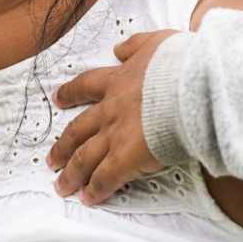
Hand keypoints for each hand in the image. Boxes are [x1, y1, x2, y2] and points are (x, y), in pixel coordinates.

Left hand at [47, 29, 177, 204]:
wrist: (191, 86)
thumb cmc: (180, 64)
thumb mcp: (156, 42)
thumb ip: (135, 45)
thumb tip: (118, 48)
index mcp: (118, 80)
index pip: (87, 86)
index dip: (71, 93)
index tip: (59, 99)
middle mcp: (111, 109)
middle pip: (78, 130)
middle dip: (63, 146)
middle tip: (51, 158)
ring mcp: (115, 135)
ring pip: (84, 158)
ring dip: (72, 173)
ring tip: (63, 186)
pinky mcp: (126, 158)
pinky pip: (104, 178)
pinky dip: (95, 190)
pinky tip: (89, 199)